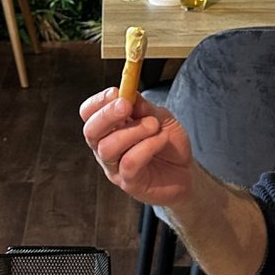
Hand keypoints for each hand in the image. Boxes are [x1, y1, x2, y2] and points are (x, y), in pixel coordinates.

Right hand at [79, 88, 195, 207]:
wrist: (185, 171)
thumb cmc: (168, 143)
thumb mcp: (159, 117)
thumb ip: (143, 107)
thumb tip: (128, 93)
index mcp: (109, 128)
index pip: (88, 113)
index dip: (97, 102)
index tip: (115, 92)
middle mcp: (106, 147)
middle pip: (91, 131)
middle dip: (107, 115)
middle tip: (127, 105)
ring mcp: (115, 167)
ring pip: (107, 147)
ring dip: (133, 131)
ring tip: (154, 125)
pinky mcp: (128, 182)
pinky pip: (129, 162)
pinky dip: (147, 146)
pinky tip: (161, 140)